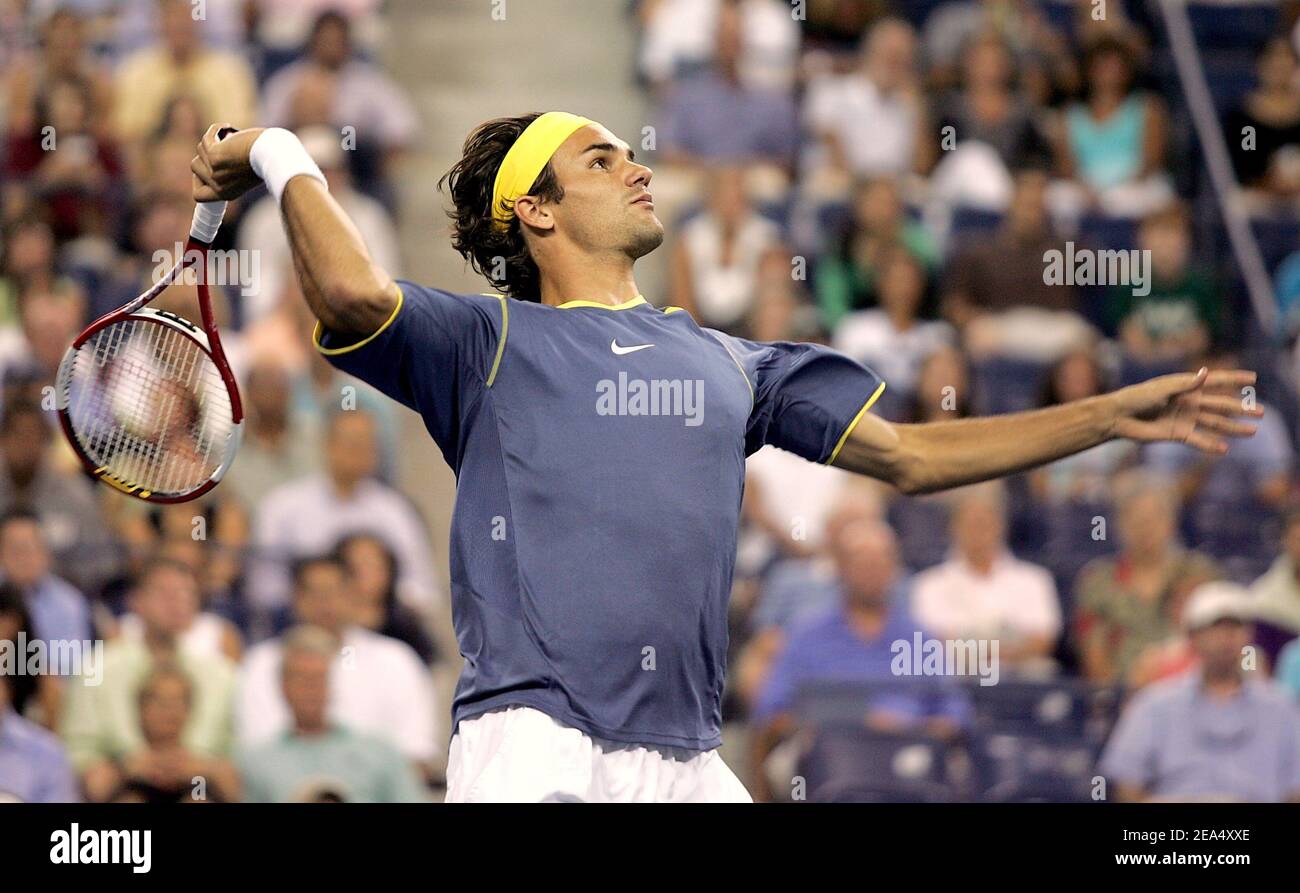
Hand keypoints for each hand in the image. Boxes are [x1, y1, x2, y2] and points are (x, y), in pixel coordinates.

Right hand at [191, 123, 264, 201]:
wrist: (274, 155)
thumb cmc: (266, 161)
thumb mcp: (244, 172)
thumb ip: (227, 170)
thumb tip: (211, 157)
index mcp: (225, 193)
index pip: (198, 195)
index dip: (197, 182)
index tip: (203, 170)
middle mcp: (217, 185)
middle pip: (195, 166)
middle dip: (206, 154)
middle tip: (222, 147)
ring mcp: (214, 171)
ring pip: (200, 150)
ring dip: (213, 140)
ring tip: (231, 137)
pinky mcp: (213, 156)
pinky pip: (205, 139)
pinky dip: (215, 130)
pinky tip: (228, 127)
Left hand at [1110, 367, 1261, 453]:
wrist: (1118, 417)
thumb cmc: (1137, 397)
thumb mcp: (1161, 389)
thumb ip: (1185, 384)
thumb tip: (1206, 372)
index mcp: (1186, 386)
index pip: (1216, 381)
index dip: (1234, 379)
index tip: (1254, 379)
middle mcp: (1190, 402)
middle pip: (1221, 405)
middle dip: (1241, 409)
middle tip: (1262, 412)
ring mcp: (1185, 418)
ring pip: (1214, 423)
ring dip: (1233, 428)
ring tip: (1252, 431)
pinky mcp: (1178, 434)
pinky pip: (1198, 440)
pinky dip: (1210, 445)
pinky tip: (1224, 449)